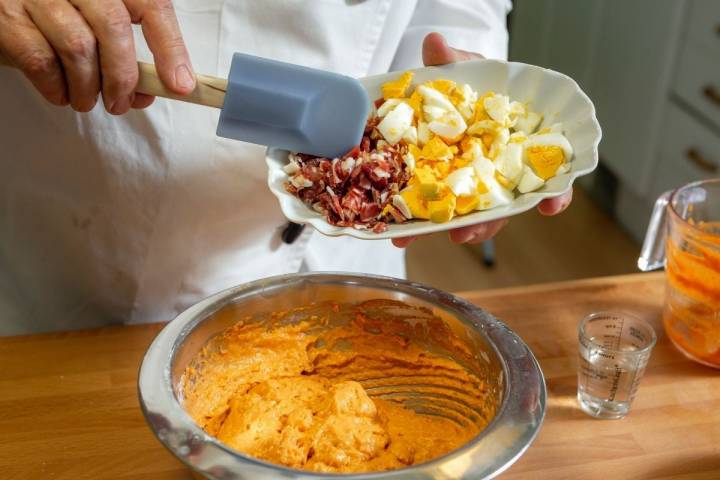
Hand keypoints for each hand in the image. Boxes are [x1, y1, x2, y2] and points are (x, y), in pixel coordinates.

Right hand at [0, 0, 195, 113]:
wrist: (6, 3)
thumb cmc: (57, 16)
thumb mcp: (95, 20)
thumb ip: (125, 49)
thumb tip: (151, 90)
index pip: (152, 5)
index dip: (170, 47)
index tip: (179, 84)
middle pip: (114, 26)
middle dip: (123, 76)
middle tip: (120, 103)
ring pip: (78, 46)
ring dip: (89, 87)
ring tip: (87, 101)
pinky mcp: (8, 17)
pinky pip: (41, 60)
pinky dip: (57, 88)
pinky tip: (61, 94)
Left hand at [392, 32, 572, 247]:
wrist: (449, 88)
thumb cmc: (471, 82)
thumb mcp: (465, 70)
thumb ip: (453, 62)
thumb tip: (436, 44)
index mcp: (515, 140)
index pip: (546, 170)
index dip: (554, 192)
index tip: (551, 207)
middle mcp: (499, 166)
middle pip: (503, 204)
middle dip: (487, 222)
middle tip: (468, 234)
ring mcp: (473, 179)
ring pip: (471, 213)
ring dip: (451, 229)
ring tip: (427, 238)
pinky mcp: (444, 185)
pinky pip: (437, 209)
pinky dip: (422, 224)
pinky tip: (404, 234)